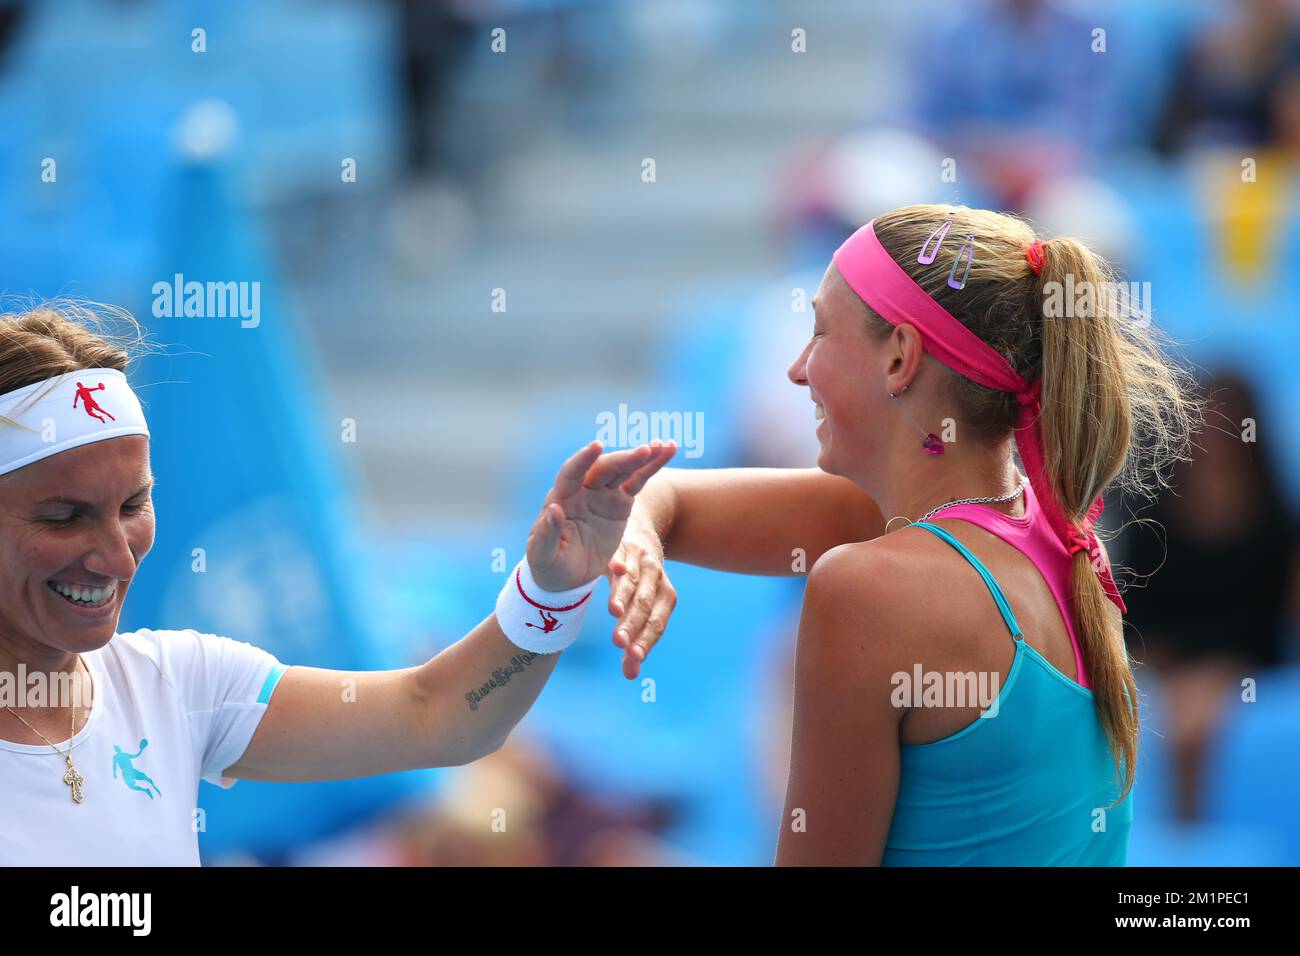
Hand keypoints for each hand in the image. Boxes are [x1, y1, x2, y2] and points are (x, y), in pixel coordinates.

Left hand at [526, 439, 676, 591]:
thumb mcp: (542, 554)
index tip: (597, 446)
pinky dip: (652, 467)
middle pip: (603, 468)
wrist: (567, 575)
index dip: (583, 459)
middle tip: (645, 450)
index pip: (571, 473)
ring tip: (664, 445)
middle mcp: (582, 490)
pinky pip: (638, 481)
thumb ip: (546, 532)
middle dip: (623, 459)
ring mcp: (602, 494)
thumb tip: (555, 509)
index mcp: (562, 498)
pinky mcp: (620, 502)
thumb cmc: (549, 564)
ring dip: (642, 457)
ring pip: (623, 470)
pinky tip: (668, 451)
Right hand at [607, 520, 676, 680]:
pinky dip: (618, 562)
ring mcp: (639, 560)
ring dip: (623, 597)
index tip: (632, 658)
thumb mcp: (641, 609)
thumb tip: (630, 675)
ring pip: (632, 581)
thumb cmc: (640, 582)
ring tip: (614, 613)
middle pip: (644, 605)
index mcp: (665, 596)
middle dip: (632, 625)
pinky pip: (619, 554)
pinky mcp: (622, 545)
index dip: (645, 641)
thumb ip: (634, 641)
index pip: (657, 623)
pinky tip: (614, 570)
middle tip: (619, 644)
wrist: (642, 532)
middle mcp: (656, 578)